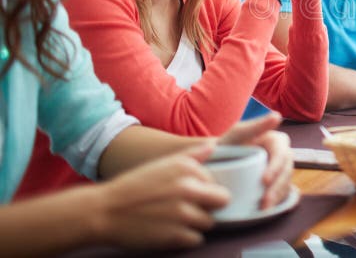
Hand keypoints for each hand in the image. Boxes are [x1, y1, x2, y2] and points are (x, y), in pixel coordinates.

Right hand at [93, 143, 227, 248]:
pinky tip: (169, 230)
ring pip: (209, 222)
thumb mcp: (162, 163)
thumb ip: (191, 155)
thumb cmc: (133, 187)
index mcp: (187, 168)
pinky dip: (185, 238)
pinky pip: (196, 239)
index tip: (192, 195)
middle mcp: (189, 188)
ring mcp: (184, 214)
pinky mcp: (177, 236)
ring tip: (175, 220)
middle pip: (221, 201)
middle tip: (190, 209)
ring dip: (196, 223)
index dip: (207, 191)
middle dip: (210, 207)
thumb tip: (213, 145)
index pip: (217, 182)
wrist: (104, 212)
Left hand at [219, 113, 292, 208]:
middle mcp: (281, 155)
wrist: (214, 165)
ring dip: (277, 196)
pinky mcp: (276, 185)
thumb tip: (277, 116)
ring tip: (264, 208)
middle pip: (287, 170)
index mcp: (275, 141)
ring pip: (287, 183)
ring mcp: (279, 171)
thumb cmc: (225, 147)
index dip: (276, 167)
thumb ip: (254, 125)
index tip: (264, 180)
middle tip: (264, 201)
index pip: (282, 152)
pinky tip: (267, 210)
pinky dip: (277, 202)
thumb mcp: (236, 134)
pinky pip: (283, 194)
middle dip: (278, 186)